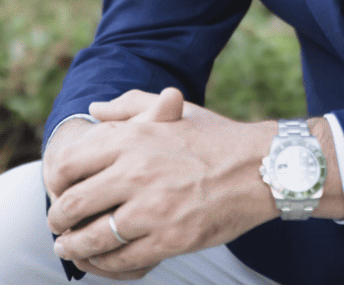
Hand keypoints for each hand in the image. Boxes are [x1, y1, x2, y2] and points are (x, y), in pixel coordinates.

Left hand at [46, 87, 277, 278]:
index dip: (56, 181)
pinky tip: (100, 261)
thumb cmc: (215, 138)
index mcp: (134, 137)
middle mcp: (137, 171)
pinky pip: (121, 260)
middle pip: (73, 204)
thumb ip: (130, 105)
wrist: (260, 167)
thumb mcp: (174, 110)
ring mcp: (152, 208)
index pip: (71, 163)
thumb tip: (94, 108)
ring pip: (92, 237)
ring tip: (69, 248)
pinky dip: (104, 264)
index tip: (59, 189)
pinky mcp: (169, 239)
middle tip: (58, 224)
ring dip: (73, 247)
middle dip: (59, 219)